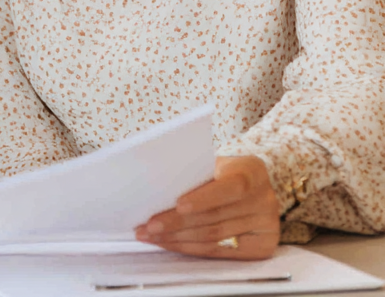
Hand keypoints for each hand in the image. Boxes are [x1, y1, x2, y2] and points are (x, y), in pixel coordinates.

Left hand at [135, 156, 280, 259]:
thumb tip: (158, 186)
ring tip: (151, 236)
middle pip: (214, 218)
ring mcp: (266, 226)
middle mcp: (264, 201)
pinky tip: (171, 244)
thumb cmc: (224, 171)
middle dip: (176, 224)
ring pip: (213, 238)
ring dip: (178, 239)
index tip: (178, 205)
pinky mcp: (262, 247)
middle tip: (148, 226)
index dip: (203, 198)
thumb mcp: (215, 163)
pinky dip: (191, 248)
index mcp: (253, 172)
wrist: (252, 186)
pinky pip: (220, 252)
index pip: (229, 188)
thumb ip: (195, 173)